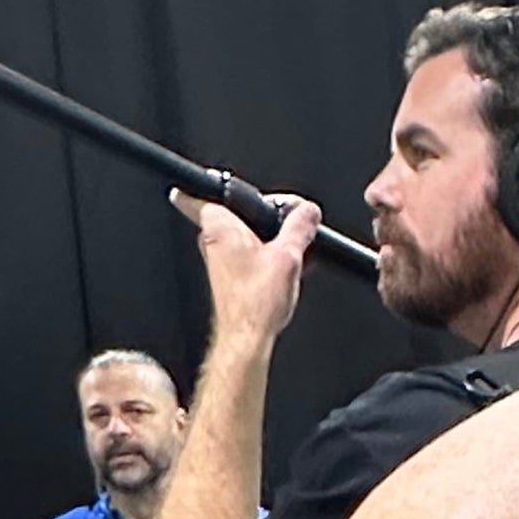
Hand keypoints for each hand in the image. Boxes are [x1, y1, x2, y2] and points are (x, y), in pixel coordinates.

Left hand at [171, 185, 321, 344]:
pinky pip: (247, 255)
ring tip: (288, 253)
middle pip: (239, 212)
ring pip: (244, 235)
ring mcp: (218, 259)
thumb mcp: (289, 256)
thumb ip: (300, 228)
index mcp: (219, 225)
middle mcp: (212, 240)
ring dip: (266, 239)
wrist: (247, 338)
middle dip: (263, 216)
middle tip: (285, 224)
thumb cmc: (254, 303)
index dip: (223, 183)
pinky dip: (264, 256)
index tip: (226, 180)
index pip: (209, 189)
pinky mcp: (227, 277)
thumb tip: (309, 212)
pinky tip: (282, 269)